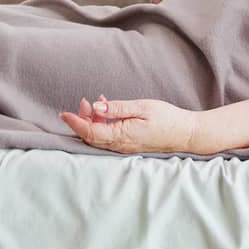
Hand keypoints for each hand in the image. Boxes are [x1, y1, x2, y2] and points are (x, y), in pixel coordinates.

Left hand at [60, 95, 204, 154]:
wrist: (185, 134)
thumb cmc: (166, 119)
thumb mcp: (142, 107)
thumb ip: (118, 108)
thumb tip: (96, 107)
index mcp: (121, 136)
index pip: (90, 133)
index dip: (75, 123)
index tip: (63, 113)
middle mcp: (120, 145)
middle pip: (91, 137)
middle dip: (82, 120)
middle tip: (82, 102)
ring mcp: (124, 147)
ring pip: (99, 138)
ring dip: (92, 121)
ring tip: (93, 102)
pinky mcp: (129, 144)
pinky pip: (109, 137)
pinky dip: (102, 124)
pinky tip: (106, 110)